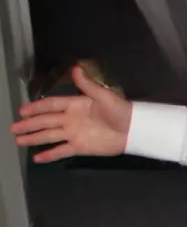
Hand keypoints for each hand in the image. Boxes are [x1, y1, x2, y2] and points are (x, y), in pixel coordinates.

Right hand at [11, 64, 132, 162]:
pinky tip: (37, 158)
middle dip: (29, 125)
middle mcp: (70, 119)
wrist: (133, 130)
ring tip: (18, 140)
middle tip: (13, 128)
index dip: (36, 108)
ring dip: (34, 138)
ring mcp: (74, 134)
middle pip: (45, 121)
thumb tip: (76, 68)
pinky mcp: (80, 147)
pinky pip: (62, 151)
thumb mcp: (104, 96)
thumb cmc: (120, 111)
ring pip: (49, 136)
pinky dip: (50, 154)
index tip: (22, 111)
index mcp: (74, 105)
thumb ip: (88, 85)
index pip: (50, 106)